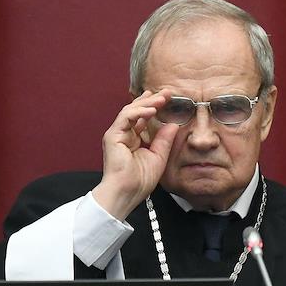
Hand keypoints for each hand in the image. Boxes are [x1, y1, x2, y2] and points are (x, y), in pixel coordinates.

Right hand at [91, 90, 180, 219]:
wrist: (126, 193)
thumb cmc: (140, 180)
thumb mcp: (159, 157)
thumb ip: (164, 140)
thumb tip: (174, 124)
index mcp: (134, 139)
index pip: (143, 118)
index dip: (155, 106)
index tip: (169, 99)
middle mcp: (124, 134)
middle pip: (137, 110)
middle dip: (152, 99)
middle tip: (167, 92)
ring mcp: (117, 134)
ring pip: (130, 111)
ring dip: (147, 103)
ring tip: (162, 99)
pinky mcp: (112, 136)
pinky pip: (125, 118)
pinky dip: (138, 112)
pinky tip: (151, 110)